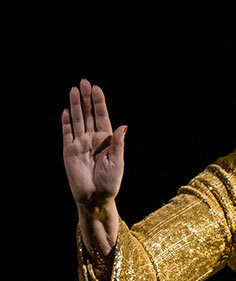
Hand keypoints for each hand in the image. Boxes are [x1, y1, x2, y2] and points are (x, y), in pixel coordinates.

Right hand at [62, 79, 126, 208]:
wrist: (95, 198)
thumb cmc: (110, 182)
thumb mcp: (118, 162)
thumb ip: (118, 143)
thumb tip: (122, 125)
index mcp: (107, 140)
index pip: (102, 116)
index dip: (99, 102)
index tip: (96, 88)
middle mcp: (93, 139)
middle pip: (88, 114)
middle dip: (86, 98)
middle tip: (83, 82)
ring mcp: (81, 144)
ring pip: (77, 120)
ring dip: (76, 106)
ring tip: (74, 90)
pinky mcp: (69, 151)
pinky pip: (67, 134)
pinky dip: (66, 122)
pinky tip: (66, 111)